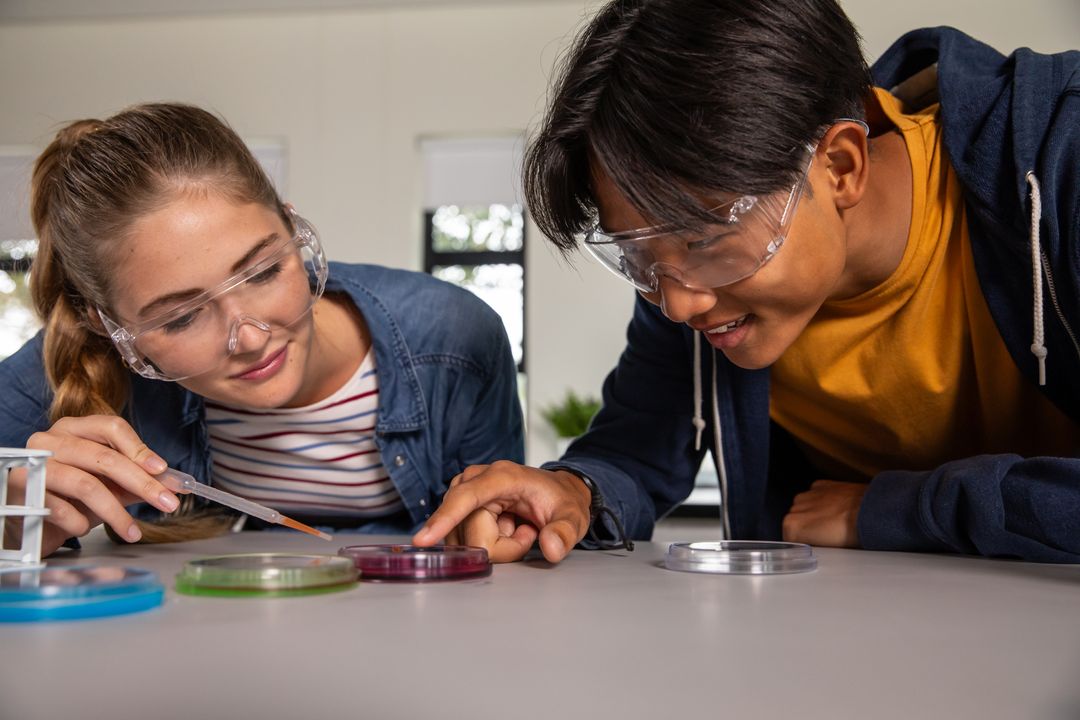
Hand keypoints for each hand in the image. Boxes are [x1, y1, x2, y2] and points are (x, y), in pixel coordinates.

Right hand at [4, 415, 179, 555]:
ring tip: (132, 531)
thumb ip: (137, 481)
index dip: (140, 449)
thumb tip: (175, 485)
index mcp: (75, 429)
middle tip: (168, 503)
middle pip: (105, 457)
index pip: (112, 427)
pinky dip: (80, 523)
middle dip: (142, 483)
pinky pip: (60, 508)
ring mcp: (34, 463)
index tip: (163, 470)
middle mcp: (51, 439)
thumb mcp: (106, 485)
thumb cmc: (68, 497)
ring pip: (86, 484)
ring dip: (116, 512)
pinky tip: (85, 529)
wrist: (25, 519)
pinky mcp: (22, 489)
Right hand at [412, 461, 591, 563]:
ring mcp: (466, 491)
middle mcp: (477, 479)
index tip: (422, 540)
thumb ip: (565, 532)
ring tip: (518, 529)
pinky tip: (506, 530)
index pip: (466, 498)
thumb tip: (551, 547)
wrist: (558, 492)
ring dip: (495, 545)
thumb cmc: (562, 500)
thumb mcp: (574, 517)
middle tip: (528, 533)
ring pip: (465, 539)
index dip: (444, 519)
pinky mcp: (462, 505)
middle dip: (501, 547)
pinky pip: (465, 538)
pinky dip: (488, 543)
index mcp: (502, 476)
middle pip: (470, 532)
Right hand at [782, 479, 867, 547]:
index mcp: (792, 525)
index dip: (804, 544)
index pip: (789, 539)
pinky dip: (822, 501)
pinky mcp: (820, 485)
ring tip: (834, 522)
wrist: (873, 512)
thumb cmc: (854, 533)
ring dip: (814, 514)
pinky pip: (815, 496)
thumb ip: (811, 544)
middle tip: (828, 537)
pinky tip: (836, 509)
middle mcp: (795, 507)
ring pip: (804, 508)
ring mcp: (807, 495)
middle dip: (808, 528)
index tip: (816, 546)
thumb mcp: (827, 549)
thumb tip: (812, 545)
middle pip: (796, 522)